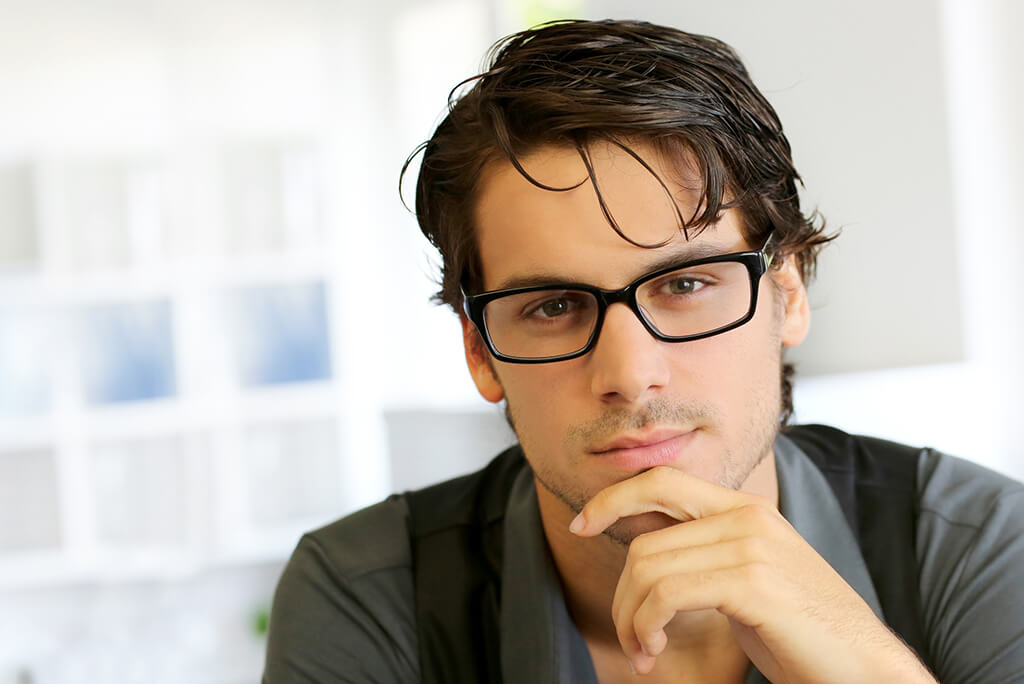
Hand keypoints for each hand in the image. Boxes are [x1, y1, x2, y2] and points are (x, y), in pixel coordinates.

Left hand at [569, 466, 934, 682]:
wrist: (864, 666)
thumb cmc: (802, 631)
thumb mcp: (748, 576)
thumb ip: (706, 553)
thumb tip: (648, 553)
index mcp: (744, 509)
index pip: (661, 480)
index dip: (612, 497)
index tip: (582, 524)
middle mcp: (746, 516)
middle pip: (643, 541)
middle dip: (622, 596)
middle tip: (632, 639)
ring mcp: (751, 545)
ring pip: (648, 569)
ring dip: (631, 620)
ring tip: (644, 651)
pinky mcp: (752, 582)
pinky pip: (666, 593)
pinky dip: (646, 625)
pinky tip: (655, 650)